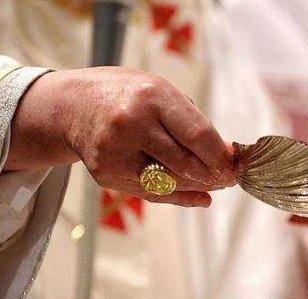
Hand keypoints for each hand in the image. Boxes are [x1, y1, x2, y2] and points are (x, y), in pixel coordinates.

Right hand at [8, 67, 235, 206]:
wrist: (72, 105)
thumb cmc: (128, 96)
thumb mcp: (161, 93)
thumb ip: (193, 122)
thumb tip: (226, 156)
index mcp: (152, 96)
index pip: (198, 135)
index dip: (221, 157)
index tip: (235, 165)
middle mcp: (131, 124)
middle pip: (185, 164)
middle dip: (213, 175)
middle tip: (228, 178)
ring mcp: (115, 152)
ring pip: (169, 183)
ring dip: (197, 186)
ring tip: (212, 182)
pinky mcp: (106, 174)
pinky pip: (151, 193)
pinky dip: (179, 196)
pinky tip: (198, 196)